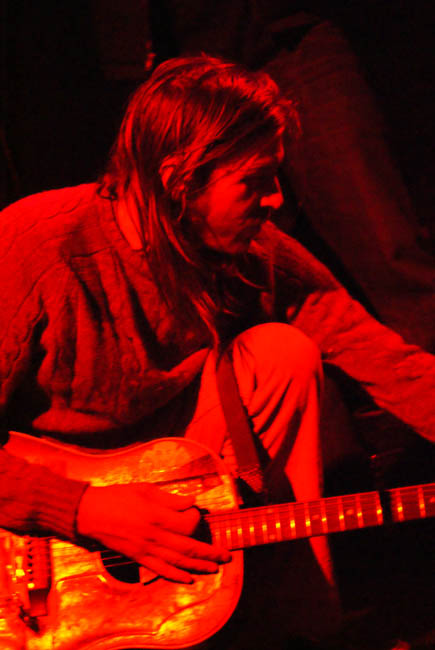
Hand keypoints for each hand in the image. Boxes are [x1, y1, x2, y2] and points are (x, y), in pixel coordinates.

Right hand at [76, 482, 230, 582]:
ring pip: (178, 562)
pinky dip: (177, 576)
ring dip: (199, 566)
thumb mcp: (146, 489)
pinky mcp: (138, 558)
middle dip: (210, 552)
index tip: (196, 512)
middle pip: (189, 548)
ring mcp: (147, 550)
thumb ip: (170, 498)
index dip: (197, 518)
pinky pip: (161, 570)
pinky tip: (189, 579)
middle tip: (227, 555)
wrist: (90, 513)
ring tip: (215, 568)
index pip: (188, 524)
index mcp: (157, 516)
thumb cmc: (118, 497)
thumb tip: (191, 501)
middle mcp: (155, 536)